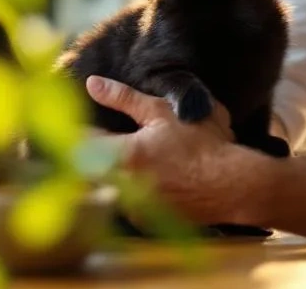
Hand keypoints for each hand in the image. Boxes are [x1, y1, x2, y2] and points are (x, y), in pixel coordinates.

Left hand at [85, 75, 260, 225]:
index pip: (77, 144)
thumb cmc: (203, 143)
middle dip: (86, 155)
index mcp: (122, 156)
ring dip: (104, 174)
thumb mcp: (163, 112)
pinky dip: (125, 191)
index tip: (71, 121)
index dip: (72, 131)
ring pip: (103, 190)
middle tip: (94, 139)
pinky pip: (123, 204)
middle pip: (84, 171)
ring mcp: (132, 208)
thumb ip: (124, 98)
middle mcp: (121, 186)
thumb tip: (92, 84)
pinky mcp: (145, 222)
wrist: (234, 184)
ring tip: (126, 159)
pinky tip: (144, 179)